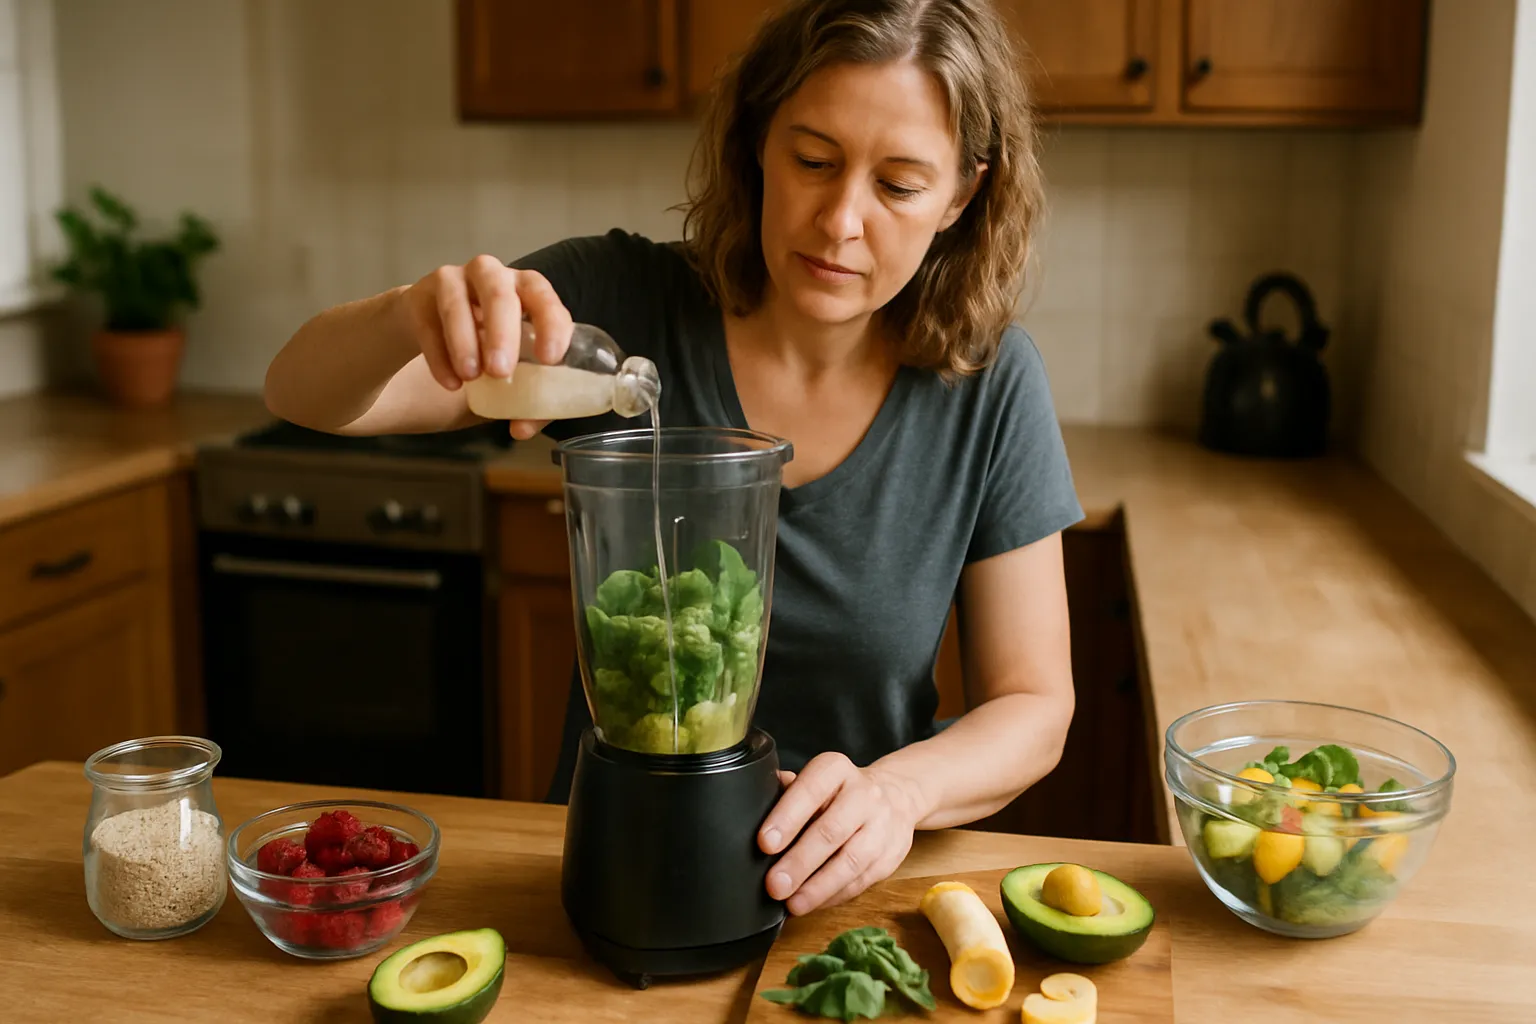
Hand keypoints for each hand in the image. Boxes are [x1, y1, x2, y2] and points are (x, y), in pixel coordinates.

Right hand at [398, 255, 573, 438]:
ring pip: (457, 304)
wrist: (428, 325)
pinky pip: (427, 324)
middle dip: (502, 333)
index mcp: (524, 288)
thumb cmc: (484, 343)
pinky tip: (449, 383)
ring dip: (464, 343)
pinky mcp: (418, 297)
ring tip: (470, 378)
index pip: (543, 295)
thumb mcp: (511, 363)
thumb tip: (522, 429)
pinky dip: (438, 357)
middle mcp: (490, 275)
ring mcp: (452, 281)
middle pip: (499, 293)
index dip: (550, 323)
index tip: (549, 358)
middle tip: (501, 372)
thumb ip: (526, 395)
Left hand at [758, 753, 925, 915]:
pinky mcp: (890, 856)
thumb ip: (787, 793)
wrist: (895, 796)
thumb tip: (754, 807)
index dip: (787, 818)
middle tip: (775, 884)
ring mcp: (881, 826)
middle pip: (831, 831)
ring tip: (793, 903)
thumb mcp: (815, 780)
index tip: (765, 843)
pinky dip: (833, 896)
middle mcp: (863, 795)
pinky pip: (861, 881)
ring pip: (850, 861)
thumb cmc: (839, 792)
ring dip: (818, 887)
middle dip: (800, 862)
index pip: (811, 791)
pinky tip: (812, 903)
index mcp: (836, 770)